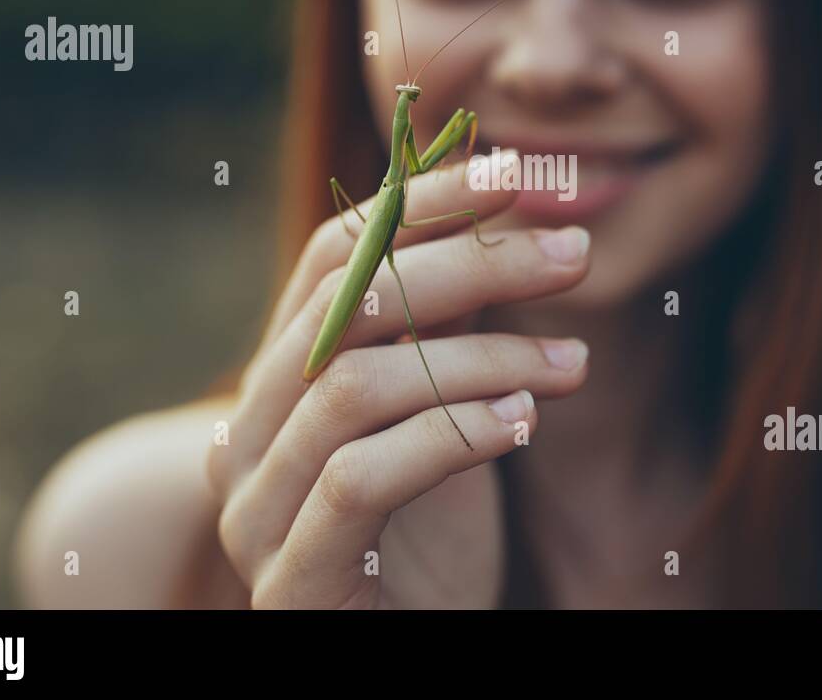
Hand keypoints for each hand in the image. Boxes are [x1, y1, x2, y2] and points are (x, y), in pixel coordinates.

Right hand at [206, 160, 589, 607]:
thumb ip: (448, 325)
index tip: (518, 172)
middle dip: (471, 264)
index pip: (333, 256)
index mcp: (281, 379)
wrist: (407, 649)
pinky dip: (451, 436)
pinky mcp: (292, 580)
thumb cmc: (431, 536)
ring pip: (357, 386)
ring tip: (572, 362)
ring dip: (482, 360)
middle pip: (346, 306)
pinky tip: (524, 424)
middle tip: (573, 254)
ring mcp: (257, 509)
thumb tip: (504, 210)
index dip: (423, 202)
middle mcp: (248, 434)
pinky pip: (358, 479)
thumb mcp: (442, 410)